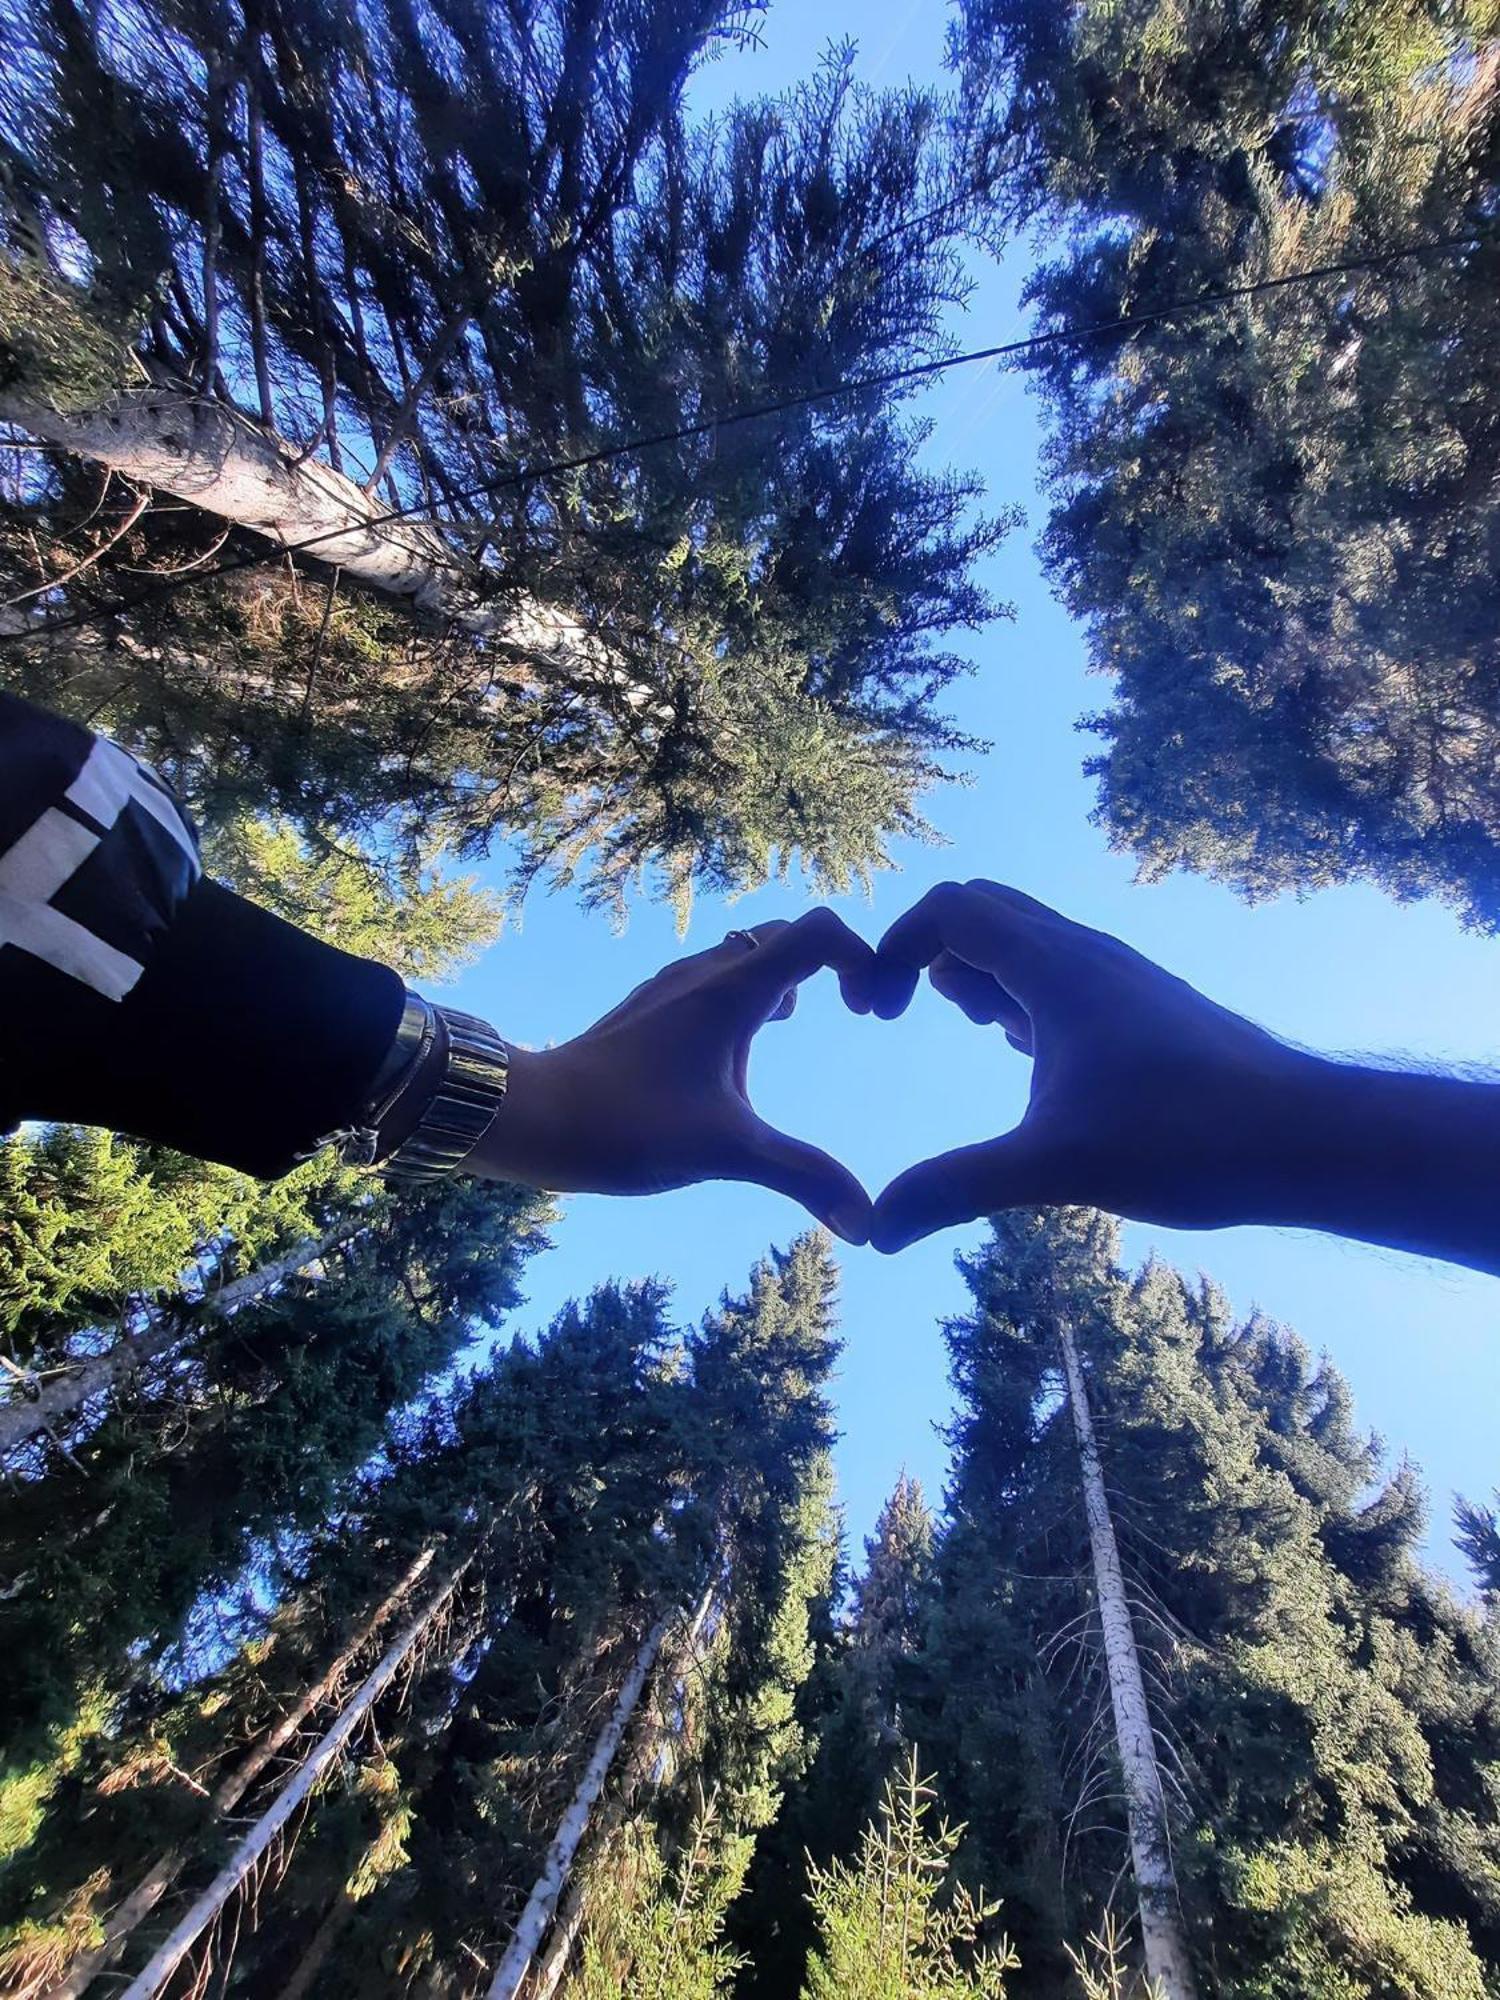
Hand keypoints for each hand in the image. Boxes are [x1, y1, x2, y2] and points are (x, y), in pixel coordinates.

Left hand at [471, 909, 874, 1242]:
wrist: (531, 1116)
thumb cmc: (625, 1125)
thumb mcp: (728, 1152)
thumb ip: (804, 1179)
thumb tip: (867, 1224)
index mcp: (734, 991)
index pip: (820, 931)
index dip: (864, 958)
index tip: (871, 1013)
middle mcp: (705, 973)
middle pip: (788, 934)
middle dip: (832, 963)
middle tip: (854, 1010)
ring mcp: (671, 988)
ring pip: (744, 952)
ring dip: (785, 975)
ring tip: (800, 1021)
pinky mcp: (647, 1010)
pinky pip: (712, 977)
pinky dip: (744, 993)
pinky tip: (737, 1047)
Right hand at [865, 881, 1317, 1253]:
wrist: (1307, 1138)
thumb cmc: (1187, 1140)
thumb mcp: (1052, 1167)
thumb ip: (954, 1188)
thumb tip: (874, 1231)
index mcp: (1055, 967)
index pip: (950, 911)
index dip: (893, 949)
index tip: (875, 1015)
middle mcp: (1088, 954)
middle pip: (986, 910)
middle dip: (929, 950)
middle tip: (902, 1013)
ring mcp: (1122, 979)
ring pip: (1030, 940)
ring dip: (981, 969)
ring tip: (961, 1023)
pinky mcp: (1149, 1009)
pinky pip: (1066, 973)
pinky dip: (1025, 993)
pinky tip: (1026, 1052)